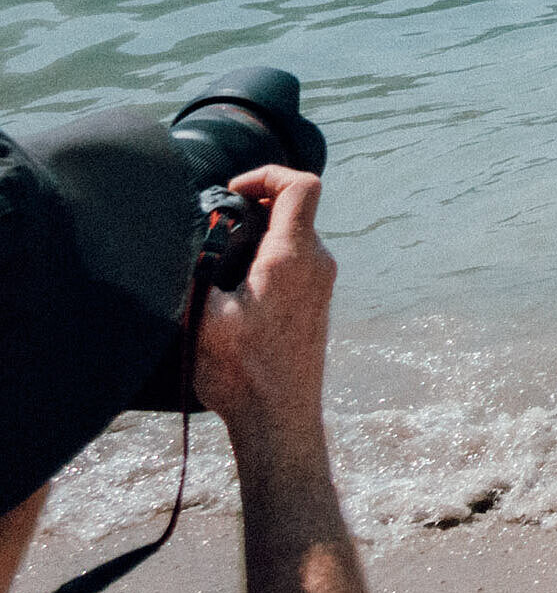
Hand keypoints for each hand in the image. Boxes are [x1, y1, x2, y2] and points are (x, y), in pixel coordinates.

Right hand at [193, 167, 336, 466]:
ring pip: (294, 236)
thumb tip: (197, 241)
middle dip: (254, 208)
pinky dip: (268, 258)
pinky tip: (235, 289)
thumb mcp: (204, 318)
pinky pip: (296, 261)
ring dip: (259, 236)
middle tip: (214, 229)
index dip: (267, 173)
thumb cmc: (242, 372)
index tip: (231, 190)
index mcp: (293, 256)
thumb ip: (202, 269)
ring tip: (219, 263)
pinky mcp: (317, 301)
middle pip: (295, 209)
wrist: (280, 419)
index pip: (301, 185)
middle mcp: (317, 262)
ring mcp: (322, 283)